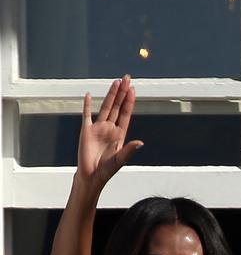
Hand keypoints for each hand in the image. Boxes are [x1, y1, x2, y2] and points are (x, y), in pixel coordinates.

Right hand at [77, 75, 142, 191]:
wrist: (91, 175)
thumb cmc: (107, 169)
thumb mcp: (120, 159)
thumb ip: (129, 150)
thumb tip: (141, 143)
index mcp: (120, 134)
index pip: (126, 113)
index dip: (129, 101)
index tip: (133, 89)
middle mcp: (110, 128)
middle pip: (118, 106)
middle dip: (122, 92)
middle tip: (127, 78)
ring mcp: (98, 128)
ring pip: (106, 107)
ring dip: (111, 95)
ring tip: (116, 82)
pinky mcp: (86, 130)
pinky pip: (86, 115)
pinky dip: (87, 105)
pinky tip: (89, 95)